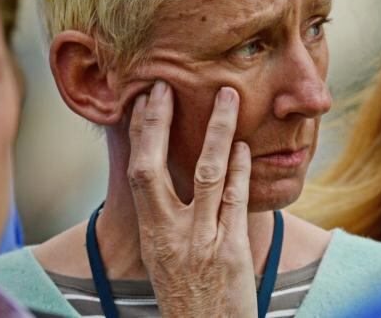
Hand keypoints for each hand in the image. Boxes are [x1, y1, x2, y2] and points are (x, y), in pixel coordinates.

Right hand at [128, 81, 257, 317]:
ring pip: (206, 175)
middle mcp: (169, 236)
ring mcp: (200, 243)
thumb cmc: (189, 298)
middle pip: (154, 168)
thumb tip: (171, 177)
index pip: (136, 173)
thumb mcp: (166, 259)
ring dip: (217, 131)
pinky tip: (244, 146)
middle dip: (159, 124)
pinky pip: (236, 201)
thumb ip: (167, 219)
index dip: (139, 133)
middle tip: (167, 85)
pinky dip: (240, 169)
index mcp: (150, 235)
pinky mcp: (231, 252)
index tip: (144, 99)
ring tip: (227, 98)